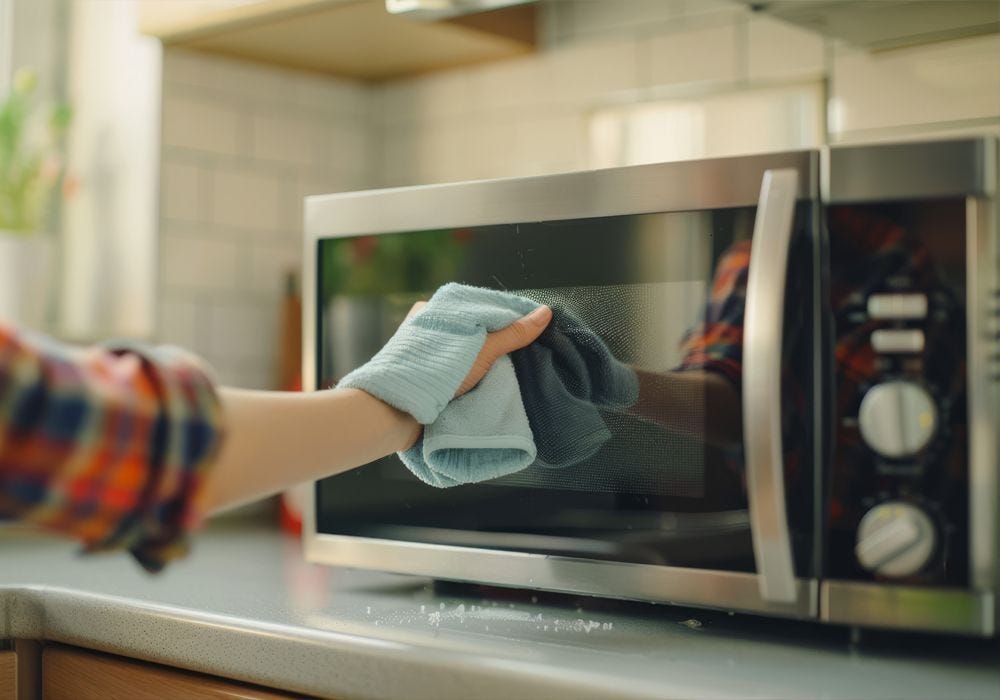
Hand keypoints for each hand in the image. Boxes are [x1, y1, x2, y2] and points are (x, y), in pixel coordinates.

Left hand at [404, 301, 551, 396]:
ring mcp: (424, 346)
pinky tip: (486, 376)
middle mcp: (429, 322)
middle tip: (528, 348)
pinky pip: (454, 361)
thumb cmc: (434, 375)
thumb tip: (544, 313)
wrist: (394, 411)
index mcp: (437, 307)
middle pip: (475, 324)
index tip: (536, 328)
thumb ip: (513, 333)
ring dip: (486, 354)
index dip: (511, 316)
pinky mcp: (423, 368)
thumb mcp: (481, 351)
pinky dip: (471, 367)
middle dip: (500, 336)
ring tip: (510, 364)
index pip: (483, 305)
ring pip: (465, 344)